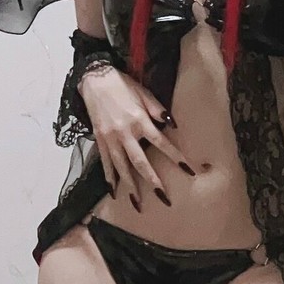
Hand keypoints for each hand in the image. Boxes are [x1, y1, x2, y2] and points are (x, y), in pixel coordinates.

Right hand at [77, 67, 192, 207]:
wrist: (94, 79)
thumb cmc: (123, 85)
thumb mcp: (144, 93)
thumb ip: (158, 110)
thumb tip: (173, 125)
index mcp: (140, 120)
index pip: (162, 143)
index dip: (176, 157)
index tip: (188, 171)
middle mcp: (125, 133)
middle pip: (140, 162)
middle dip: (152, 182)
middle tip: (163, 198)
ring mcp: (110, 139)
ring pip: (121, 167)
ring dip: (130, 187)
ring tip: (137, 204)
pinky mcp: (100, 140)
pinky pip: (105, 163)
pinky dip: (109, 178)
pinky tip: (114, 192)